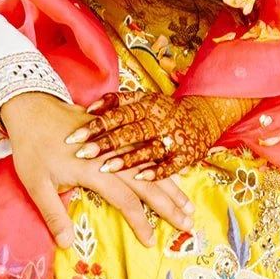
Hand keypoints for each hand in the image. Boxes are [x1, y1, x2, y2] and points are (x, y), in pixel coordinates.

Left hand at [0, 92, 193, 248]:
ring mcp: (117, 142)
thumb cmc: (31, 148)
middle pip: (148, 184)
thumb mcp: (36, 184)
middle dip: (169, 206)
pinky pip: (146, 151)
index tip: (151, 241)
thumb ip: (53, 215)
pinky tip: (175, 176)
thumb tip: (66, 245)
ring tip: (189, 205)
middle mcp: (111, 155)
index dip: (140, 222)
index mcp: (94, 170)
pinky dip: (162, 166)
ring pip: (152, 167)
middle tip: (188, 224)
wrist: (31, 107)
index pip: (125, 200)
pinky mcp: (116, 133)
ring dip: (172, 187)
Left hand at [67, 92, 242, 181]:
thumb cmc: (164, 111)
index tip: (74, 137)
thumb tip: (89, 109)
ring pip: (147, 149)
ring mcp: (173, 137)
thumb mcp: (144, 99)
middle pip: (129, 132)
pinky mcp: (186, 154)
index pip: (117, 114)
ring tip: (105, 169)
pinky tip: (140, 179)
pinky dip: (156, 172)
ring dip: (127, 160)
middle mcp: (159, 119)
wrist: (205, 116)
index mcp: (146, 105)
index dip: (96, 125)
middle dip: (105, 144)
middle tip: (82, 154)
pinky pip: (170, 165)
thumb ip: (117, 101)